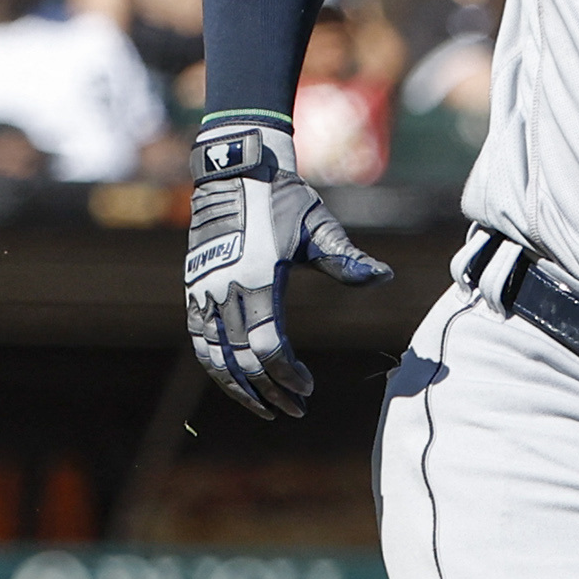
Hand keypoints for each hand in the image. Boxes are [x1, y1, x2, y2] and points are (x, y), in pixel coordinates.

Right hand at [184, 118, 391, 418]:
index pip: (267, 346)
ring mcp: (202, 290)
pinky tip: (235, 380)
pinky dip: (215, 365)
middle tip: (294, 409)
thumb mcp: (317, 227)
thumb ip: (346, 260)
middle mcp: (224, 288)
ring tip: (263, 407)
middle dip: (268, 390)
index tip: (308, 389)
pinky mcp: (193, 287)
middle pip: (241, 359)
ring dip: (237, 388)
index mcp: (257, 279)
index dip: (287, 375)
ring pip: (213, 356)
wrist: (235, 169)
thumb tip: (385, 277)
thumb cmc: (282, 198)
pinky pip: (199, 338)